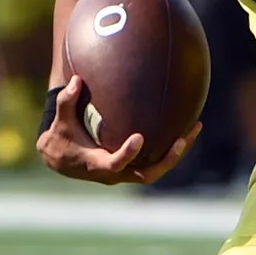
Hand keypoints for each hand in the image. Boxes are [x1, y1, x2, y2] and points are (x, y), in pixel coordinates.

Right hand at [36, 75, 197, 184]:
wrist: (61, 161)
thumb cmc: (61, 138)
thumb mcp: (60, 122)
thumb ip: (67, 101)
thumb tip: (77, 80)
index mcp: (96, 165)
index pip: (115, 164)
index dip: (127, 154)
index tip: (139, 137)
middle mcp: (115, 174)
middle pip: (147, 174)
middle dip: (167, 160)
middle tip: (182, 140)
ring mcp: (126, 173)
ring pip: (158, 169)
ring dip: (177, 153)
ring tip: (195, 128)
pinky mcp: (134, 167)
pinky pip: (157, 162)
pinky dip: (172, 148)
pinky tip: (187, 127)